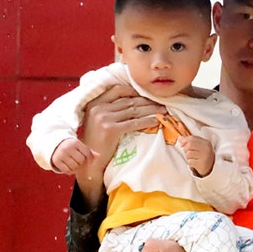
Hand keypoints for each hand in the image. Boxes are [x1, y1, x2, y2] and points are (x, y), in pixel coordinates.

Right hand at [50, 138, 97, 174]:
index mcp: (75, 143)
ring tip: (74, 164)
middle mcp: (67, 148)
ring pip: (75, 166)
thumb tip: (98, 156)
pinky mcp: (56, 161)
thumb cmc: (71, 146)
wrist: (56, 145)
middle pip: (81, 160)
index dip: (90, 159)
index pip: (87, 153)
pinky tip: (70, 168)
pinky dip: (70, 171)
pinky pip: (67, 170)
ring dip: (76, 168)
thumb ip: (88, 151)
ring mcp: (61, 155)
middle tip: (79, 161)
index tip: (89, 162)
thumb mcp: (80, 146)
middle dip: (82, 162)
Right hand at [76, 85, 164, 204]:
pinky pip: (134, 123)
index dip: (134, 91)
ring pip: (133, 110)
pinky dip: (147, 121)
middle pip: (128, 100)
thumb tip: (132, 102)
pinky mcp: (111, 129)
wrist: (89, 161)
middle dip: (147, 101)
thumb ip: (109, 110)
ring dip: (151, 110)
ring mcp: (104, 118)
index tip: (148, 95)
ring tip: (163, 111)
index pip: (118, 90)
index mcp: (94, 103)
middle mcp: (98, 108)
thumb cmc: (95, 142)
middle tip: (161, 102)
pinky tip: (157, 121)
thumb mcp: (97, 121)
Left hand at [177, 135, 214, 176]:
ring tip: (193, 158)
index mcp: (206, 143)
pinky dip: (190, 163)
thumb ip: (190, 141)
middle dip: (185, 149)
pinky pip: (190, 162)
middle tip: (187, 152)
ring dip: (188, 157)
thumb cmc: (203, 155)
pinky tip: (194, 163)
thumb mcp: (199, 146)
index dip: (184, 140)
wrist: (211, 168)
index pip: (193, 138)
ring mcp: (205, 157)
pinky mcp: (202, 164)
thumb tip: (179, 138)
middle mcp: (206, 149)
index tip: (181, 143)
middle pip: (190, 145)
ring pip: (188, 154)